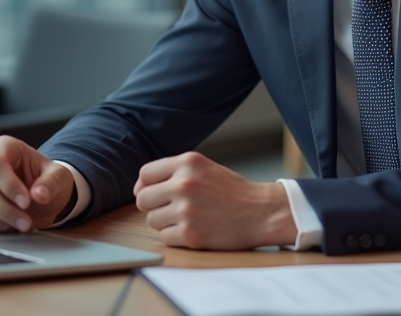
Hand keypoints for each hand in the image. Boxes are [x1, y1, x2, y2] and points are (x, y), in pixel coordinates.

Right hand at [0, 136, 74, 231]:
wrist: (42, 195)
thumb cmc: (47, 179)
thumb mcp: (59, 177)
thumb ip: (51, 183)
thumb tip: (39, 194)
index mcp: (5, 146)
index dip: (9, 185)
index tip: (26, 202)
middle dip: (6, 208)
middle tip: (26, 221)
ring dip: (1, 218)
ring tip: (23, 224)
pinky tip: (11, 225)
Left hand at [132, 152, 296, 249]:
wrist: (261, 212)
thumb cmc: (231, 191)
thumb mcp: (203, 168)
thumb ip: (173, 172)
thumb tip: (138, 188)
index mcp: (187, 162)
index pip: (145, 174)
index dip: (145, 186)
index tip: (153, 193)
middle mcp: (184, 183)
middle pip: (143, 199)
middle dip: (154, 205)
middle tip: (172, 208)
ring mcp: (186, 209)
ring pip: (152, 220)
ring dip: (165, 222)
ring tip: (188, 218)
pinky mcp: (190, 233)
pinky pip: (164, 237)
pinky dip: (175, 236)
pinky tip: (194, 229)